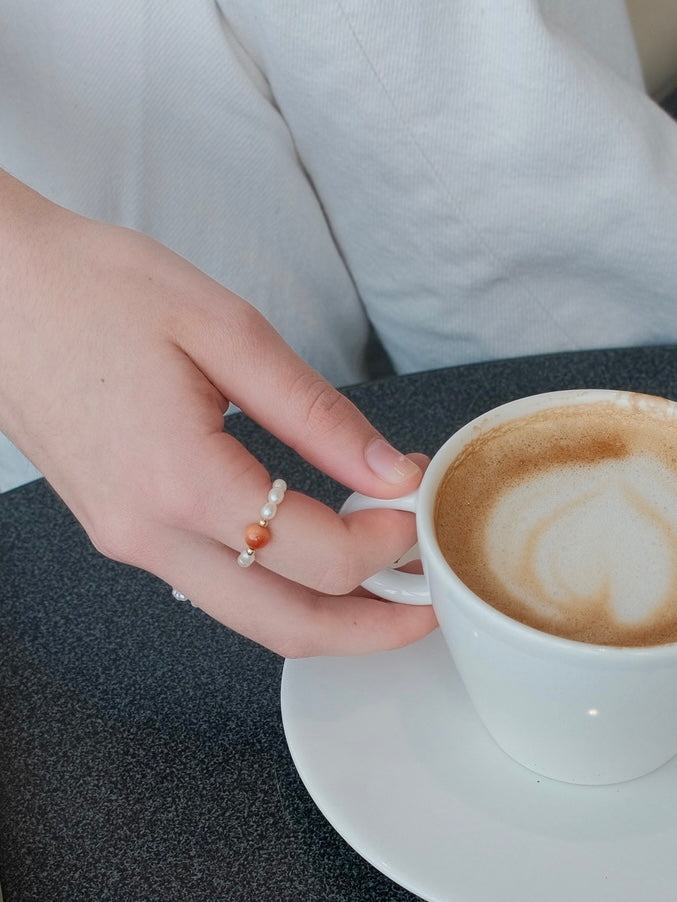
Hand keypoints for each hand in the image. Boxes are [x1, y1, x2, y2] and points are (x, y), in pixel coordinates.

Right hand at [0, 172, 436, 655]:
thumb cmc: (94, 291)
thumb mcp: (225, 331)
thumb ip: (315, 413)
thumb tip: (386, 469)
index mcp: (181, 481)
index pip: (317, 555)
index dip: (386, 544)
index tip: (414, 507)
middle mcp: (148, 533)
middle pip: (285, 626)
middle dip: (369, 630)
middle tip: (426, 609)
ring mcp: (127, 540)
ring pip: (246, 617)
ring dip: (323, 613)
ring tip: (380, 582)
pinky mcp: (119, 529)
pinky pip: (212, 585)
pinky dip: (273, 585)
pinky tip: (305, 554)